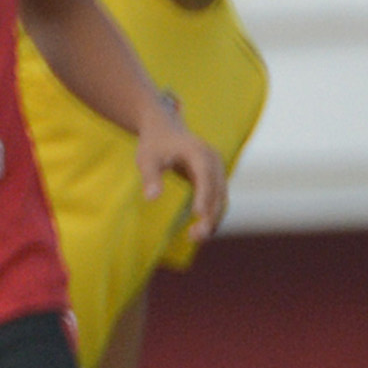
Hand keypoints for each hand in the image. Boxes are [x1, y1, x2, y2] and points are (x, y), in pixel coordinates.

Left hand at [134, 100, 227, 242]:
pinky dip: (212, 214)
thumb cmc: (154, 145)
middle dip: (209, 214)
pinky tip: (199, 231)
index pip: (205, 176)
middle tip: (195, 236)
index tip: (198, 215)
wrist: (165, 130)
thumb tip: (151, 198)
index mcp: (199, 153)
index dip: (203, 195)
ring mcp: (217, 171)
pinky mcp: (215, 179)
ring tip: (196, 238)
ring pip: (221, 198)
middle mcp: (214, 162)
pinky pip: (217, 199)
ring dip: (212, 219)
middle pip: (217, 191)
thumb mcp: (146, 159)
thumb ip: (150, 177)